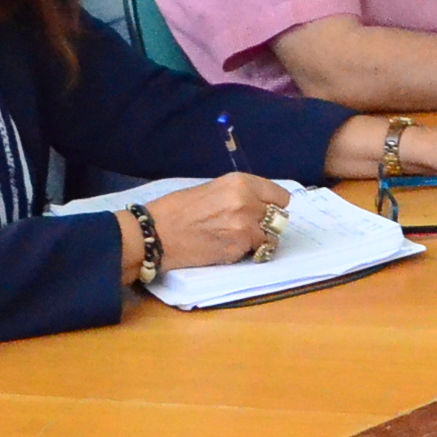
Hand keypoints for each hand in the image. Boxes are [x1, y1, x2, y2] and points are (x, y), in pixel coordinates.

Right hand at [144, 171, 293, 270]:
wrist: (156, 234)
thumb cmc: (177, 209)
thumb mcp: (212, 189)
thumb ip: (239, 195)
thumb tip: (259, 205)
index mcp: (241, 183)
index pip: (281, 196)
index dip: (274, 205)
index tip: (266, 211)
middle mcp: (248, 203)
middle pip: (279, 219)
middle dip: (267, 224)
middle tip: (249, 227)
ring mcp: (245, 229)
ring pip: (270, 239)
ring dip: (258, 241)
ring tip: (236, 239)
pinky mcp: (238, 250)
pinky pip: (254, 252)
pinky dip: (245, 252)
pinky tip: (225, 247)